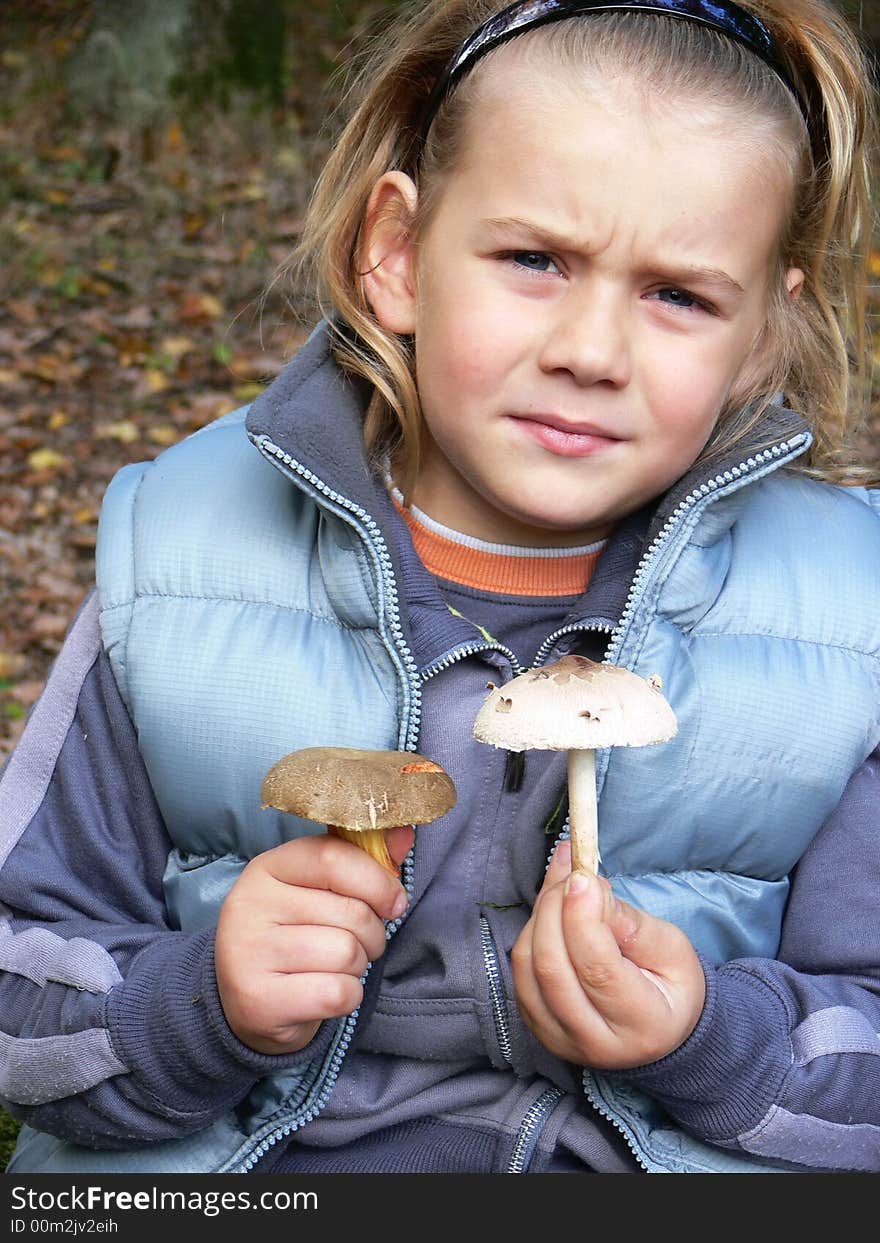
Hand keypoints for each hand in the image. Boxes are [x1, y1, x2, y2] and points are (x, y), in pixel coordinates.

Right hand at [215, 827, 412, 1054]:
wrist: (249, 1001)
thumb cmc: (296, 936)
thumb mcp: (321, 891)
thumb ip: (364, 861)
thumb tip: (404, 835)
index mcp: (266, 868)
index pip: (332, 858)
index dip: (378, 881)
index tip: (394, 903)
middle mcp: (250, 905)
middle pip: (350, 911)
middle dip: (372, 933)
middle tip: (360, 943)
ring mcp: (248, 954)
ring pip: (346, 953)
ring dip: (358, 966)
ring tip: (338, 967)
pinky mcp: (258, 1001)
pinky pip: (337, 993)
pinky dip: (347, 996)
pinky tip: (327, 992)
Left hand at [511, 840, 705, 1069]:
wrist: (657, 1031)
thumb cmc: (669, 984)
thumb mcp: (672, 949)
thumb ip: (632, 924)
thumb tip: (588, 890)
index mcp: (642, 1025)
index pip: (598, 969)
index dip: (582, 918)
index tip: (582, 876)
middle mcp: (594, 1042)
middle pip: (552, 967)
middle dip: (556, 907)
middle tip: (575, 872)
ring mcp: (558, 1038)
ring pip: (528, 965)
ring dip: (541, 913)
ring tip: (566, 882)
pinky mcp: (534, 1025)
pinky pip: (519, 970)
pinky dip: (531, 929)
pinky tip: (553, 905)